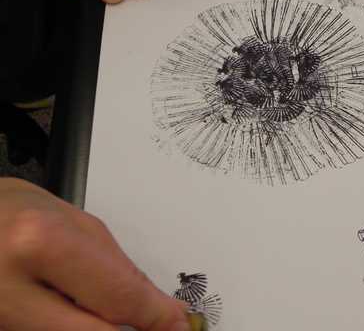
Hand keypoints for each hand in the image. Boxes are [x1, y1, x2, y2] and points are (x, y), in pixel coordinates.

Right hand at [0, 178, 188, 329]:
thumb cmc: (12, 213)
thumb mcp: (74, 224)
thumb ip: (117, 268)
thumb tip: (159, 308)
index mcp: (41, 244)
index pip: (118, 296)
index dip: (157, 316)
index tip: (178, 323)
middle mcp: (13, 291)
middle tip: (155, 323)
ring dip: (102, 328)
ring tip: (105, 304)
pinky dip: (75, 327)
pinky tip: (80, 310)